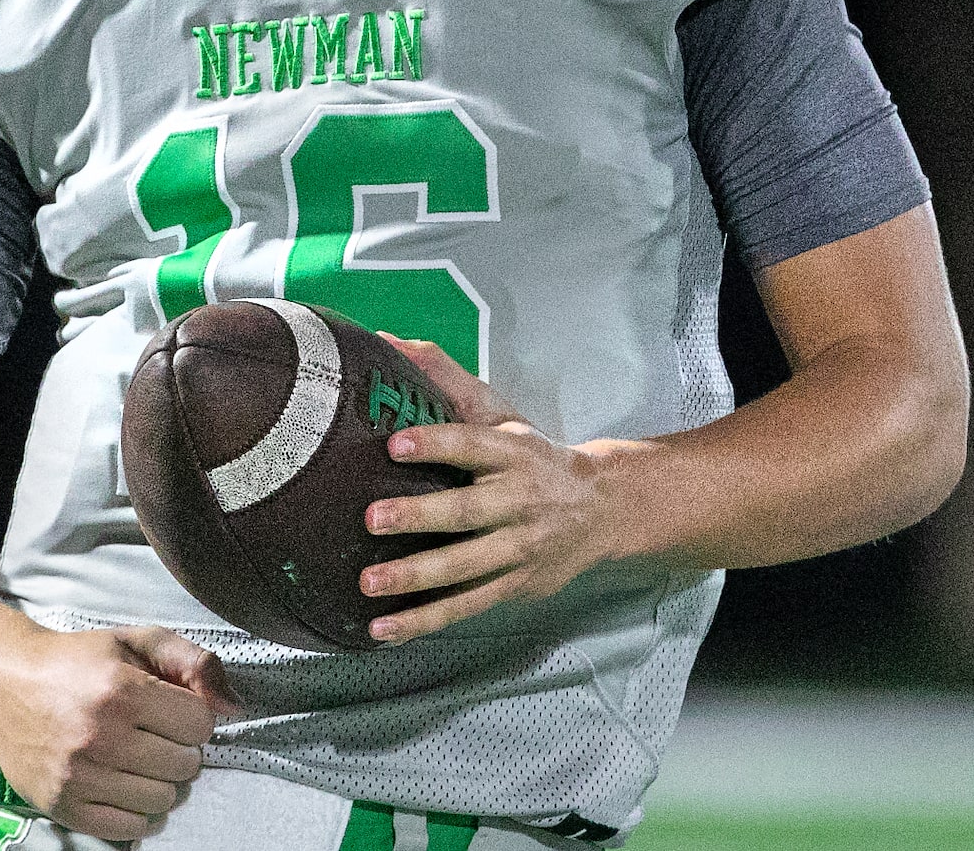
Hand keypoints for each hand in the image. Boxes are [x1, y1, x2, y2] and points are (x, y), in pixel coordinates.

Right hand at [0, 624, 238, 838]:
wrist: (6, 683)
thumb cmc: (79, 661)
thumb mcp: (137, 642)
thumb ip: (194, 663)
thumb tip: (236, 708)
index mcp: (122, 691)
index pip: (200, 725)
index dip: (193, 717)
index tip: (173, 711)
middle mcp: (99, 736)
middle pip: (184, 766)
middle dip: (179, 750)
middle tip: (157, 737)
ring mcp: (78, 776)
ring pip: (161, 800)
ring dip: (161, 783)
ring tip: (141, 761)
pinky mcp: (61, 804)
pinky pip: (128, 828)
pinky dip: (139, 814)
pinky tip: (129, 788)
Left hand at [358, 335, 636, 644]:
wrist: (603, 510)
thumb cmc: (535, 458)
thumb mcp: (501, 415)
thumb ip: (446, 381)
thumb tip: (389, 343)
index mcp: (513, 454)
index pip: (473, 445)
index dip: (436, 442)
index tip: (395, 442)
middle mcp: (517, 503)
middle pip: (467, 512)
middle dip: (420, 517)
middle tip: (373, 518)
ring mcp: (516, 550)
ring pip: (465, 567)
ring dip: (416, 578)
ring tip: (370, 583)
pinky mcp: (512, 586)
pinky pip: (464, 606)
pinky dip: (424, 621)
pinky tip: (384, 629)